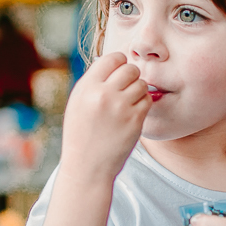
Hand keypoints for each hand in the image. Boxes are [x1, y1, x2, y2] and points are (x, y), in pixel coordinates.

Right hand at [59, 52, 150, 183]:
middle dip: (131, 77)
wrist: (87, 166)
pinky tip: (132, 114)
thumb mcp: (78, 103)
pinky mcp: (135, 120)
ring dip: (138, 91)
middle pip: (130, 69)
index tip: (118, 73)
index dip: (119, 63)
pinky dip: (143, 105)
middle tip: (125, 89)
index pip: (112, 58)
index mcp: (86, 87)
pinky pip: (147, 100)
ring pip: (141, 84)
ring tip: (128, 104)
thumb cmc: (81, 133)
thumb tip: (116, 62)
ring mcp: (120, 107)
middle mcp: (103, 94)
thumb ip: (94, 81)